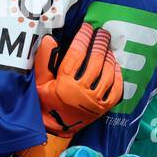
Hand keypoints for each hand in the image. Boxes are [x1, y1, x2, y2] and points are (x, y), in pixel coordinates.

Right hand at [34, 22, 123, 136]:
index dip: (83, 38)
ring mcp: (95, 101)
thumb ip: (44, 60)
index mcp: (64, 84)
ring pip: (107, 74)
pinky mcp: (103, 108)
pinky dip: (117, 75)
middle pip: (95, 62)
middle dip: (99, 43)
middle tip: (102, 32)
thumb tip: (51, 39)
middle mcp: (81, 92)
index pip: (76, 54)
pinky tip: (115, 65)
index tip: (87, 27)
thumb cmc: (46, 102)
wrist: (56, 129)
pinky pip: (116, 89)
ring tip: (107, 46)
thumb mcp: (39, 82)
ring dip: (109, 57)